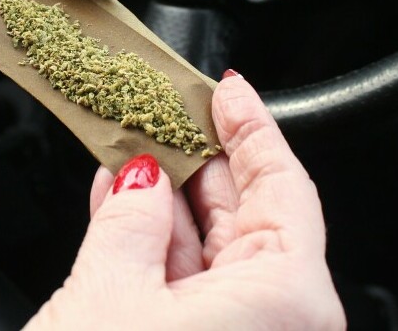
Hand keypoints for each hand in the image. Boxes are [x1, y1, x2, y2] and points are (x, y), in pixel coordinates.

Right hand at [27, 73, 344, 329]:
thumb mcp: (108, 294)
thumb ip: (127, 219)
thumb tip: (135, 178)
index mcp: (289, 302)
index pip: (284, 185)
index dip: (252, 127)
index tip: (228, 91)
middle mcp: (281, 328)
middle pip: (248, 216)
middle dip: (197, 161)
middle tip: (160, 113)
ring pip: (211, 254)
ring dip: (164, 202)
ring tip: (125, 151)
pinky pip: (188, 290)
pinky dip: (152, 248)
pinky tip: (117, 208)